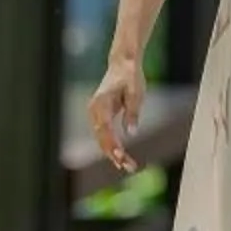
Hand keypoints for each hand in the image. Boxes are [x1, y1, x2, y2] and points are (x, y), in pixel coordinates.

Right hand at [86, 56, 146, 174]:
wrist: (122, 64)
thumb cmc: (130, 77)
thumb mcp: (136, 92)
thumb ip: (132, 112)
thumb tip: (131, 133)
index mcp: (101, 102)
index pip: (105, 128)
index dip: (112, 144)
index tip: (121, 156)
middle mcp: (94, 109)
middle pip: (101, 137)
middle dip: (114, 154)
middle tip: (128, 166)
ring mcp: (94, 113)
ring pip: (101, 139)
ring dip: (113, 153)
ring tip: (127, 166)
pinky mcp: (99, 116)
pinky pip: (103, 135)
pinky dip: (111, 146)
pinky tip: (121, 157)